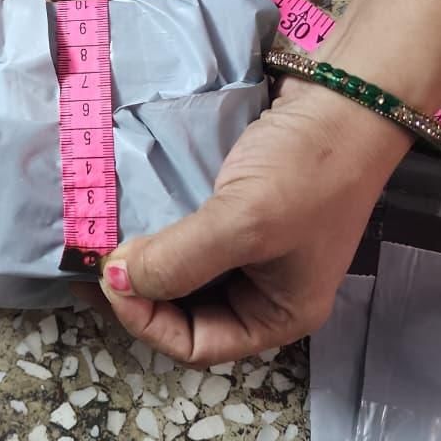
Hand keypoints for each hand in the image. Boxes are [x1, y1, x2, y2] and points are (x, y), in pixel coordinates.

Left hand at [91, 74, 409, 364]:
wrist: (347, 96)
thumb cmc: (310, 170)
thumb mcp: (244, 222)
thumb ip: (178, 260)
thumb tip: (114, 280)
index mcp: (277, 315)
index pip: (196, 345)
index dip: (146, 321)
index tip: (109, 280)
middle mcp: (263, 290)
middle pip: (185, 312)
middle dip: (139, 294)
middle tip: (93, 263)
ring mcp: (252, 249)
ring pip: (183, 273)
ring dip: (144, 262)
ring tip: (103, 242)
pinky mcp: (238, 211)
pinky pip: (189, 235)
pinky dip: (158, 231)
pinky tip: (130, 215)